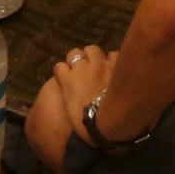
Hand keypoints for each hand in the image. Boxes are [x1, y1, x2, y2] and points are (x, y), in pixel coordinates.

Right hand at [26, 46, 112, 168]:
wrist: (109, 121)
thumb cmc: (86, 123)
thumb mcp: (69, 113)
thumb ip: (66, 100)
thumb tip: (59, 105)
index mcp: (67, 81)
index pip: (59, 67)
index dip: (63, 71)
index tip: (66, 75)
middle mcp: (81, 68)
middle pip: (75, 53)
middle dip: (78, 59)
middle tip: (83, 67)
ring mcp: (99, 64)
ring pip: (92, 49)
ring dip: (94, 56)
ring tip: (99, 63)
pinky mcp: (114, 65)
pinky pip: (113, 55)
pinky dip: (112, 60)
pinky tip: (115, 66)